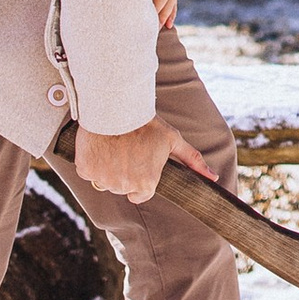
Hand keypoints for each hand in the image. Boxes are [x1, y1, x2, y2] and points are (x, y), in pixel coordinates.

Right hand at [74, 113, 214, 203]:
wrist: (116, 105)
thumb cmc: (146, 123)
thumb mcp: (172, 140)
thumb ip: (193, 161)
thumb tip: (213, 178)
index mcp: (146, 184)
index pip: (141, 194)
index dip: (141, 178)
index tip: (140, 161)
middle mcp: (123, 186)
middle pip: (122, 187)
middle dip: (125, 173)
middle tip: (128, 150)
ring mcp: (103, 179)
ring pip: (104, 181)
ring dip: (107, 169)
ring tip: (114, 146)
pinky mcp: (85, 170)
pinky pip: (88, 173)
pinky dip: (91, 162)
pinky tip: (100, 146)